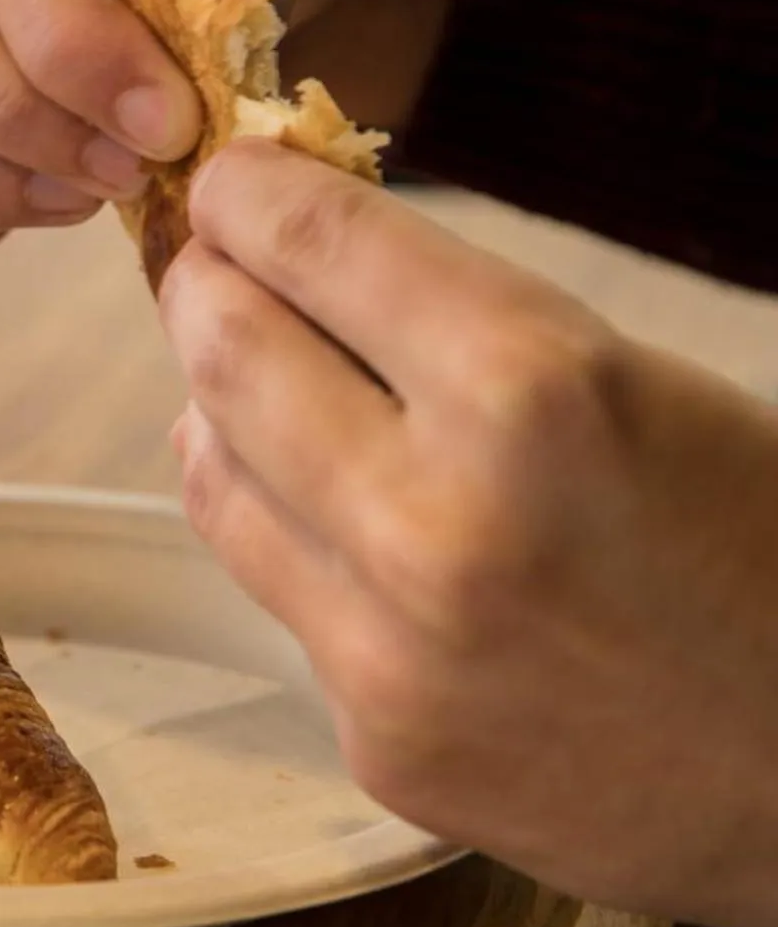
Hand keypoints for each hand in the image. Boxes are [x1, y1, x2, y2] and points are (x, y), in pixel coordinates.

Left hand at [161, 140, 777, 926]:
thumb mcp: (621, 375)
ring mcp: (392, 652)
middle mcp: (437, 524)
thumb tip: (276, 249)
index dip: (248, 193)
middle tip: (209, 265)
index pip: (313, 243)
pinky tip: (332, 518)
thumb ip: (446, 318)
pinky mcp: (377, 745)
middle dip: (203, 286)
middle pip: (224, 351)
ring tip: (257, 381)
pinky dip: (284, 532)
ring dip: (219, 408)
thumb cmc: (748, 536)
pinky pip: (273, 593)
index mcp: (529, 394)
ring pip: (213, 473)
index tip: (228, 181)